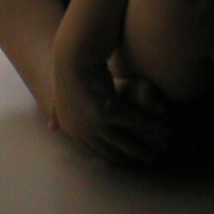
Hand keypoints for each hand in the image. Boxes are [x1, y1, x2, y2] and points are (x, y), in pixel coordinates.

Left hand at [49, 56, 170, 164]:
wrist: (72, 53)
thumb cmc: (69, 69)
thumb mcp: (62, 97)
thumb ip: (57, 113)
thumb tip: (51, 129)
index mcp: (71, 129)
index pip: (97, 149)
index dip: (114, 155)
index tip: (129, 160)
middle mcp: (80, 131)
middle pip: (111, 151)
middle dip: (130, 156)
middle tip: (148, 160)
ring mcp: (92, 123)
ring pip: (124, 141)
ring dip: (142, 147)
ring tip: (158, 151)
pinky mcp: (104, 112)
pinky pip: (132, 121)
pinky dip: (148, 122)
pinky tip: (161, 123)